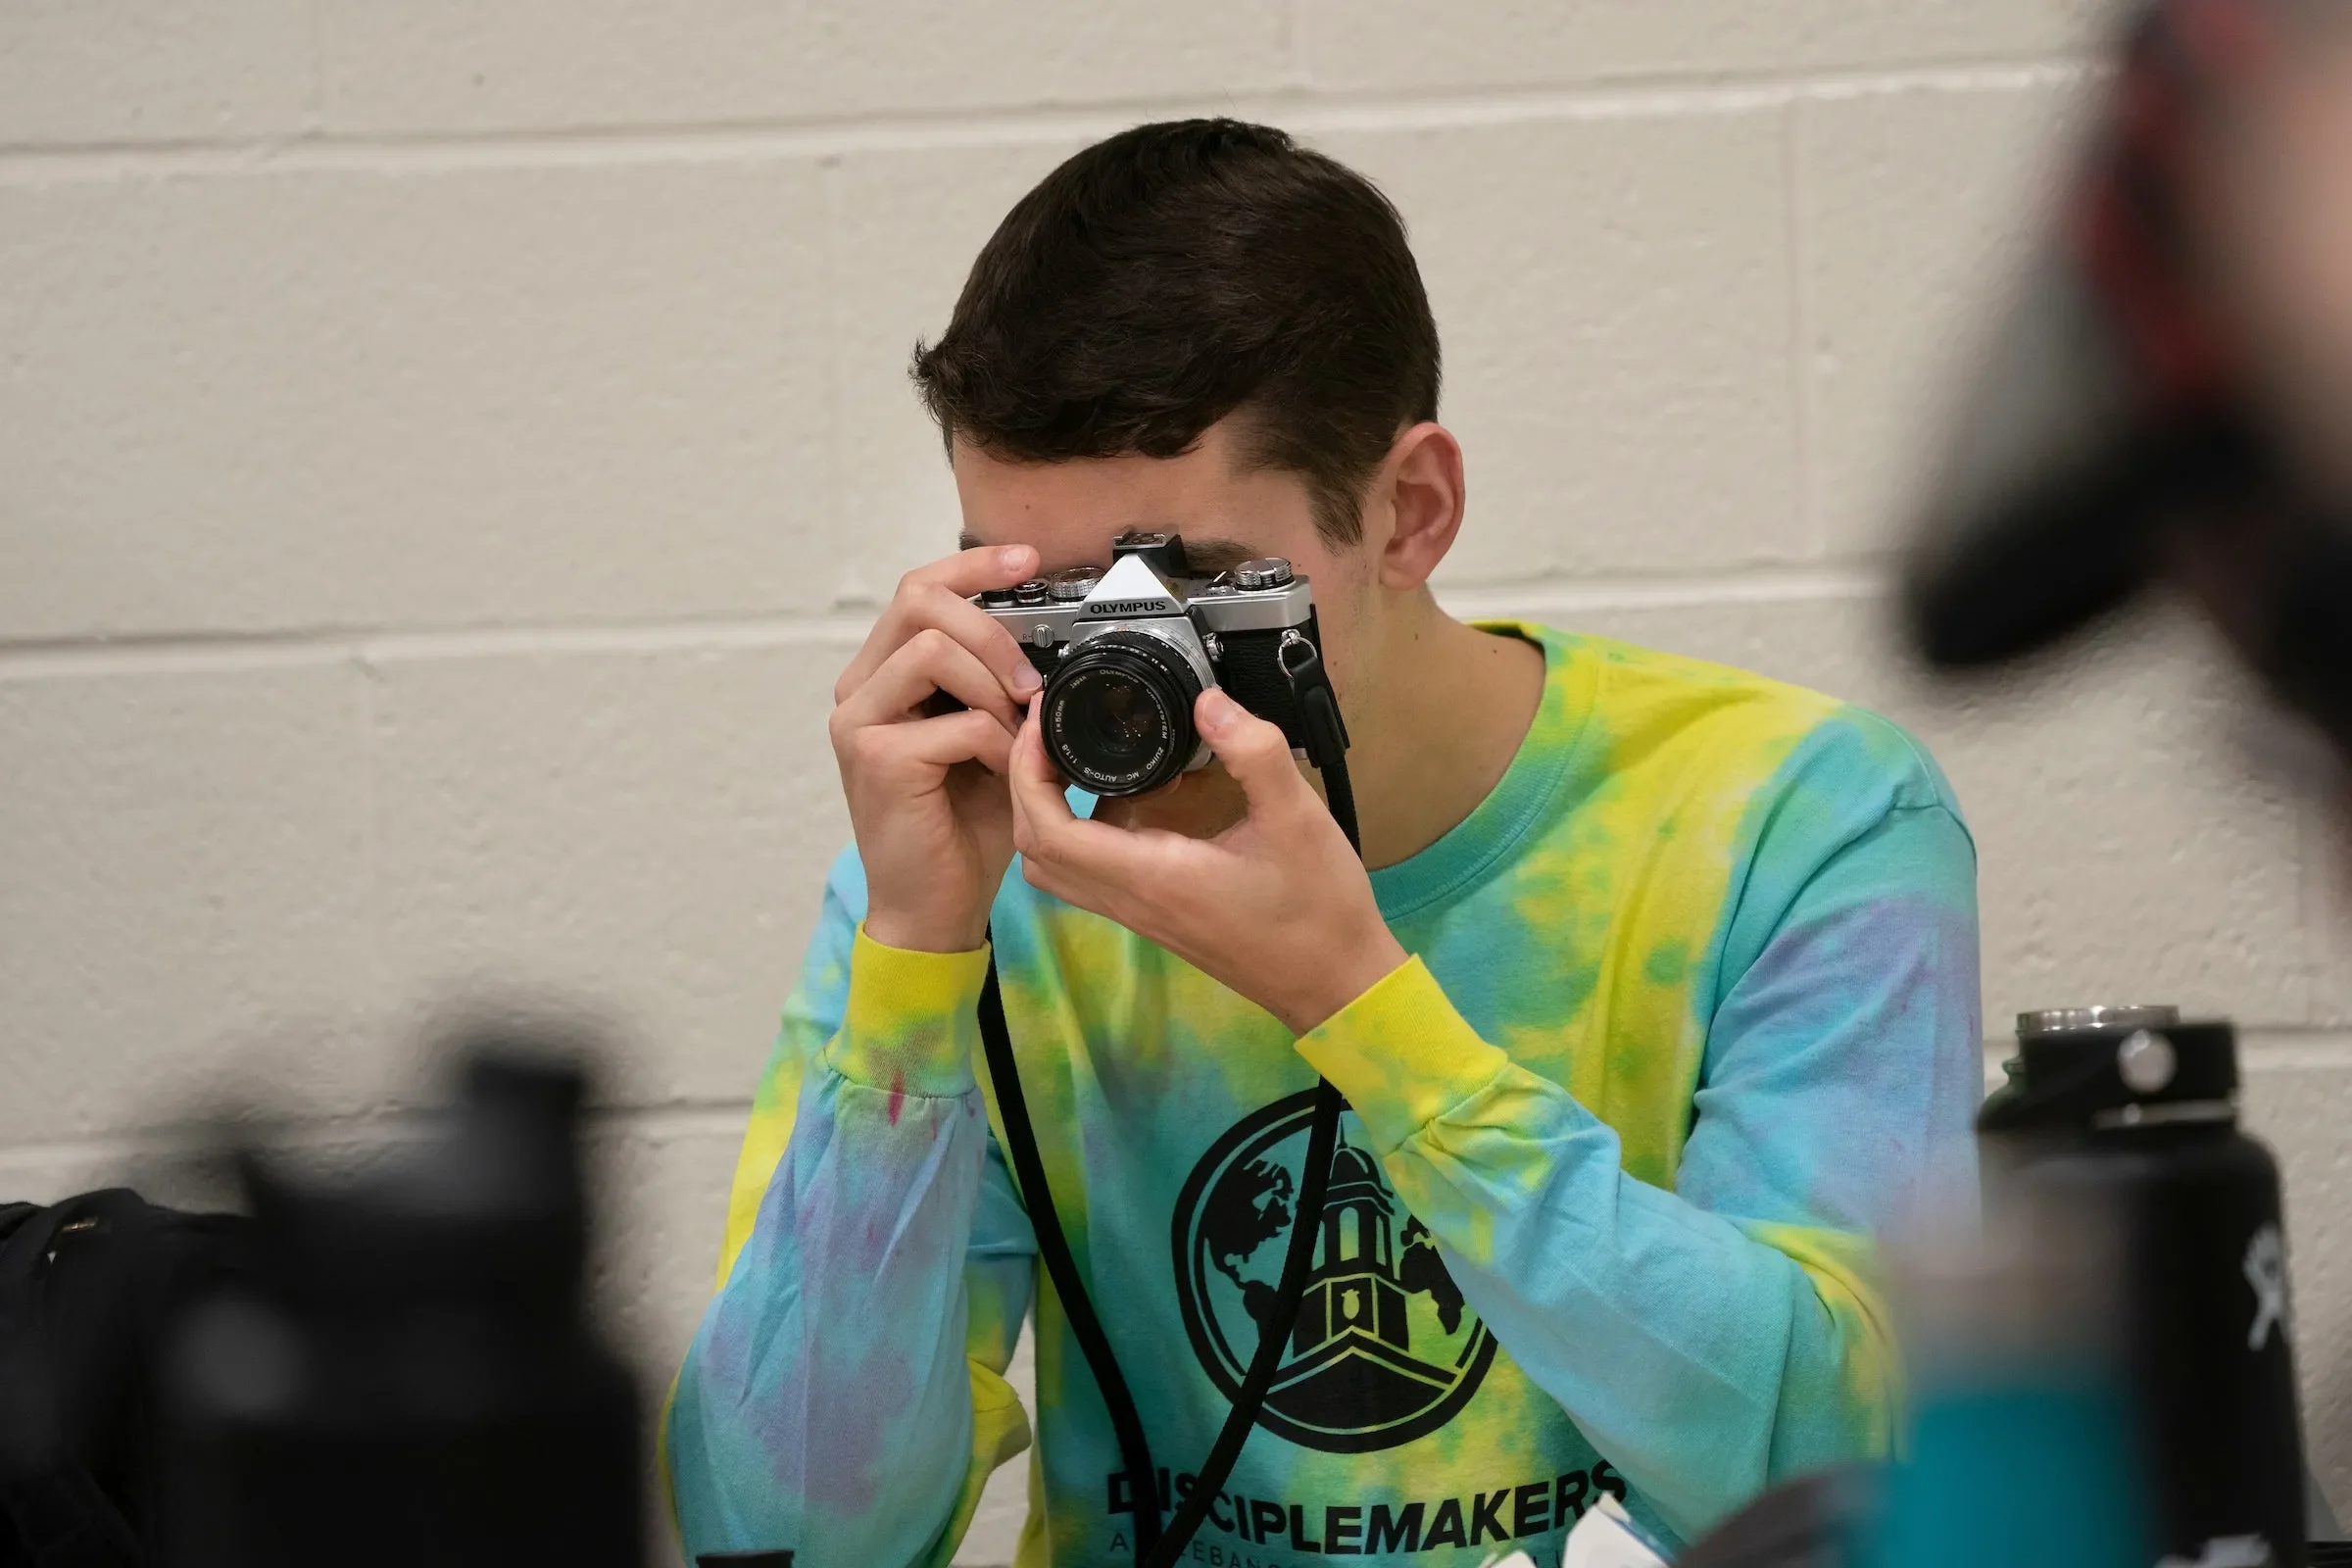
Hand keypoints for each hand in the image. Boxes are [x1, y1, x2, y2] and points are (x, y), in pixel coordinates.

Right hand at [831, 545, 1044, 952]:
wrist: (936, 906)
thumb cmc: (962, 827)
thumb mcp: (989, 739)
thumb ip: (996, 687)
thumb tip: (1047, 644)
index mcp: (884, 677)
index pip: (919, 590)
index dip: (974, 567)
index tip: (1027, 560)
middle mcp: (859, 691)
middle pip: (919, 601)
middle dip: (991, 628)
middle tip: (1028, 680)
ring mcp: (858, 722)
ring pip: (933, 650)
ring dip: (994, 684)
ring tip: (1017, 729)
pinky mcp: (875, 759)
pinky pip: (955, 720)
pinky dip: (997, 742)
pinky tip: (1005, 771)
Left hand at [1008, 687, 1408, 1034]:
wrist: (1334, 981)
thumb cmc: (1319, 908)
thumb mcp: (1298, 818)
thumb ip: (1254, 752)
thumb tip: (1207, 701)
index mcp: (1151, 876)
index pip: (1048, 831)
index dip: (1028, 771)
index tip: (1043, 722)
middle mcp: (1132, 901)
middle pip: (1036, 852)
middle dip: (1025, 787)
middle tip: (1049, 733)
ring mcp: (1140, 914)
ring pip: (1057, 871)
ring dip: (1046, 815)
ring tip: (1072, 758)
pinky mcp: (1155, 916)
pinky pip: (1091, 876)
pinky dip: (1079, 834)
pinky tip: (1124, 795)